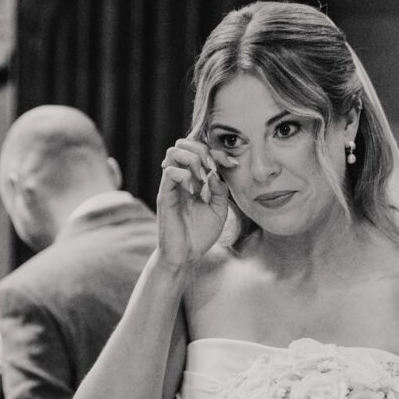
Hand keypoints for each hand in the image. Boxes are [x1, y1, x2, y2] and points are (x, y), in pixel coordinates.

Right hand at [156, 139, 234, 267]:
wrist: (185, 255)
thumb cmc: (200, 234)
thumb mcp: (219, 211)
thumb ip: (220, 190)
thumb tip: (216, 173)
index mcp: (194, 179)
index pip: (200, 151)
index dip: (217, 152)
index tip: (233, 164)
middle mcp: (181, 178)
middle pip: (184, 143)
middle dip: (202, 150)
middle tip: (213, 169)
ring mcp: (171, 185)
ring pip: (173, 151)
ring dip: (192, 160)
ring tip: (202, 178)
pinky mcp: (165, 195)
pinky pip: (170, 172)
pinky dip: (185, 176)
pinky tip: (194, 191)